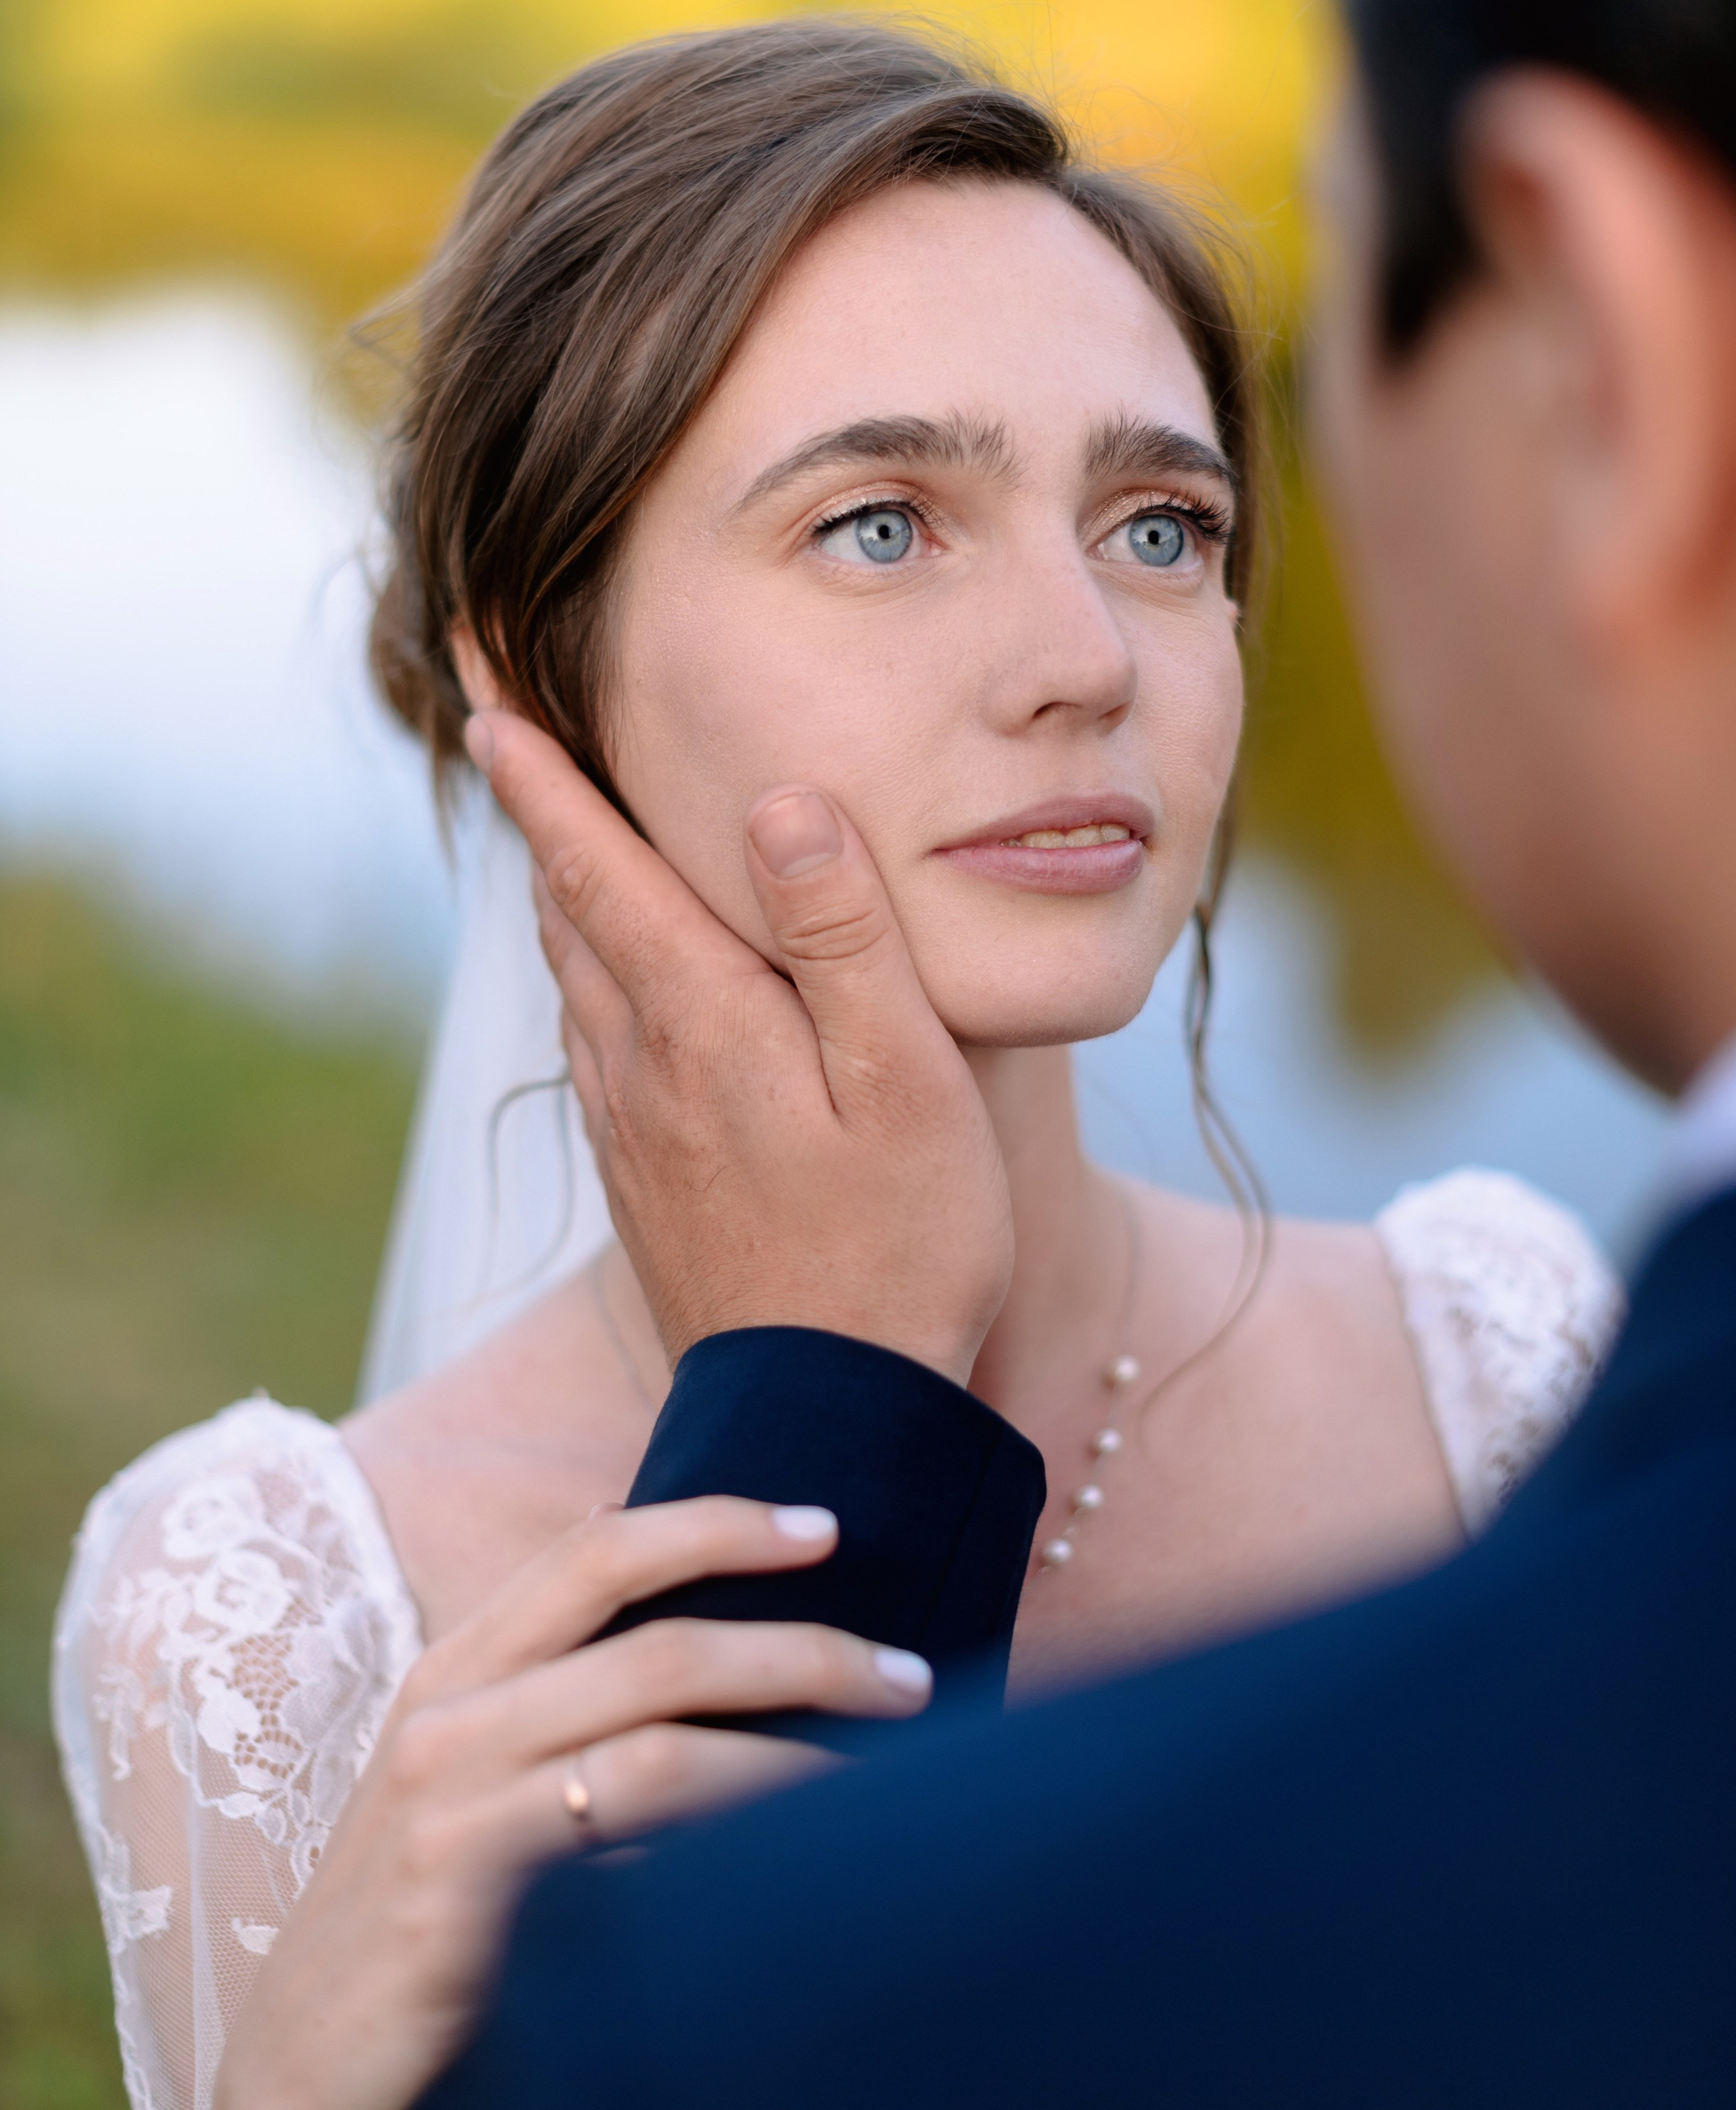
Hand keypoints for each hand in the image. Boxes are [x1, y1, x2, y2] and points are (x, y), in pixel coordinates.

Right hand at [211, 1497, 929, 2109]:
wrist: (295, 2074)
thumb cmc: (408, 1907)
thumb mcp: (455, 1765)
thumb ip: (541, 1671)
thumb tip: (640, 1545)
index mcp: (453, 1673)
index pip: (598, 1555)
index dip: (716, 1523)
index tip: (830, 1527)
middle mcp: (448, 1730)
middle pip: (660, 1650)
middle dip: (805, 1652)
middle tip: (908, 1674)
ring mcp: (452, 1826)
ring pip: (661, 1755)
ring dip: (794, 1760)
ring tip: (887, 1779)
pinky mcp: (463, 1925)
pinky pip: (625, 1872)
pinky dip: (721, 1863)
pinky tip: (791, 1874)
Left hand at [470, 710, 1012, 1383]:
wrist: (825, 1419)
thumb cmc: (899, 1246)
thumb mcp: (909, 1082)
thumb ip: (843, 937)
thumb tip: (777, 802)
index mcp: (702, 1021)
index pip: (598, 866)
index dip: (540, 774)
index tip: (481, 690)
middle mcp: (641, 1062)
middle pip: (567, 909)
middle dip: (537, 811)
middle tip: (500, 719)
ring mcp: (633, 1125)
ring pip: (574, 977)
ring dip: (560, 891)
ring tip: (556, 828)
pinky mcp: (644, 1177)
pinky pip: (594, 1042)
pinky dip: (588, 973)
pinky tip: (609, 978)